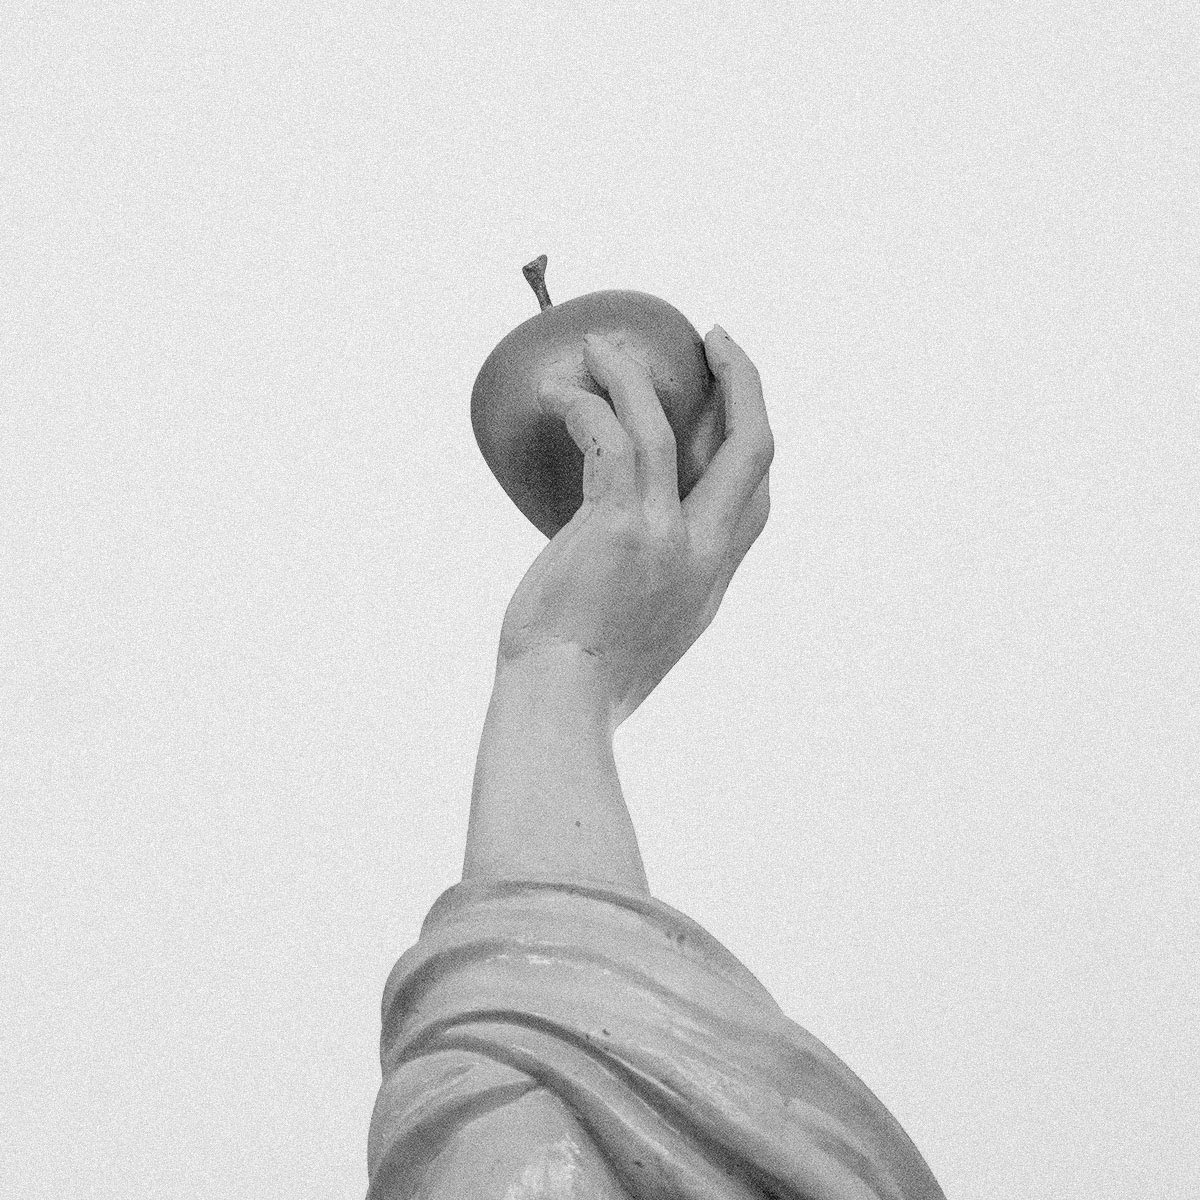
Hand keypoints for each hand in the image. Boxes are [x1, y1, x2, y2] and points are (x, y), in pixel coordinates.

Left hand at [497, 325, 773, 728]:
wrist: (562, 706)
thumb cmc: (582, 680)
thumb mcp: (641, 633)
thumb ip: (649, 589)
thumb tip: (613, 559)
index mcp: (712, 579)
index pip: (756, 496)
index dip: (750, 438)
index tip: (731, 402)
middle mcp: (704, 554)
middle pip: (753, 447)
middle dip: (743, 382)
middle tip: (713, 338)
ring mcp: (667, 538)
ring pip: (666, 427)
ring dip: (632, 375)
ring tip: (600, 344)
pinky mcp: (620, 527)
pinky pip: (608, 438)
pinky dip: (584, 406)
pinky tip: (554, 394)